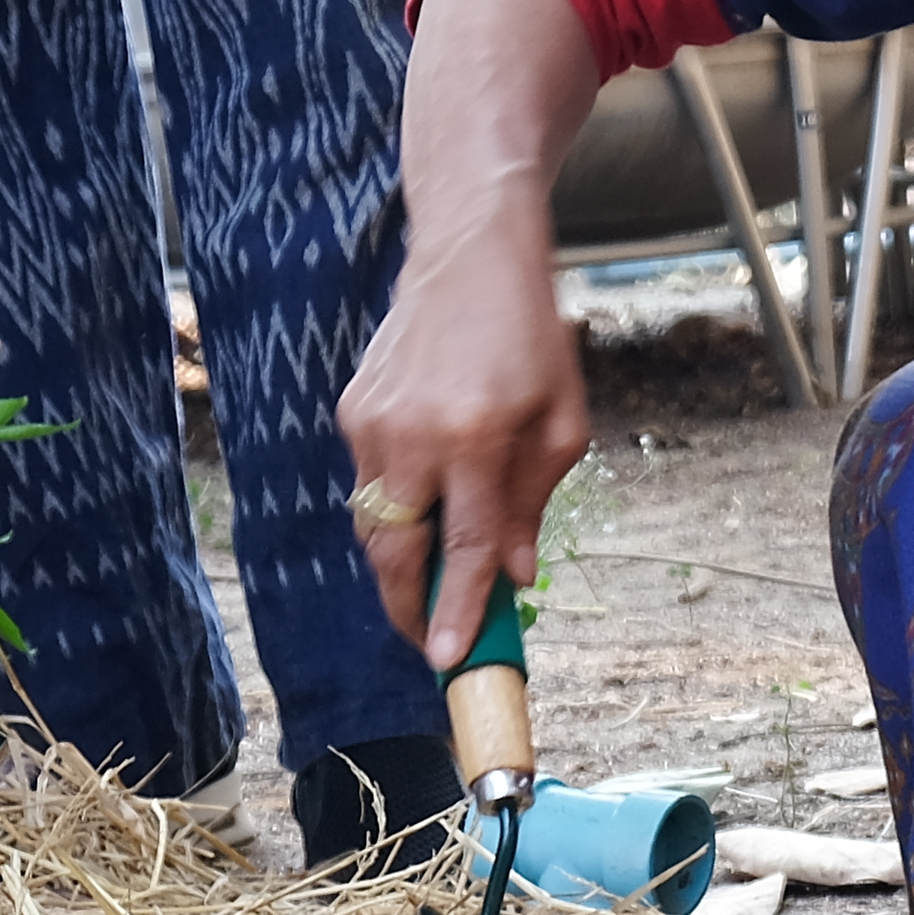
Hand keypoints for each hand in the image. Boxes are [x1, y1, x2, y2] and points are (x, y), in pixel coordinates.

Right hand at [335, 230, 583, 665]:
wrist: (469, 253)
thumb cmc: (530, 336)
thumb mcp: (561, 421)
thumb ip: (532, 503)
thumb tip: (514, 577)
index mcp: (476, 438)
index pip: (466, 547)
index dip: (459, 610)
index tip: (448, 661)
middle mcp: (414, 435)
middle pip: (395, 551)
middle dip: (408, 607)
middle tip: (431, 639)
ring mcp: (373, 422)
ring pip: (374, 523)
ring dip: (403, 558)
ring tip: (438, 573)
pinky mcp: (352, 409)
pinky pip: (369, 481)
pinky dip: (396, 504)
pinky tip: (428, 491)